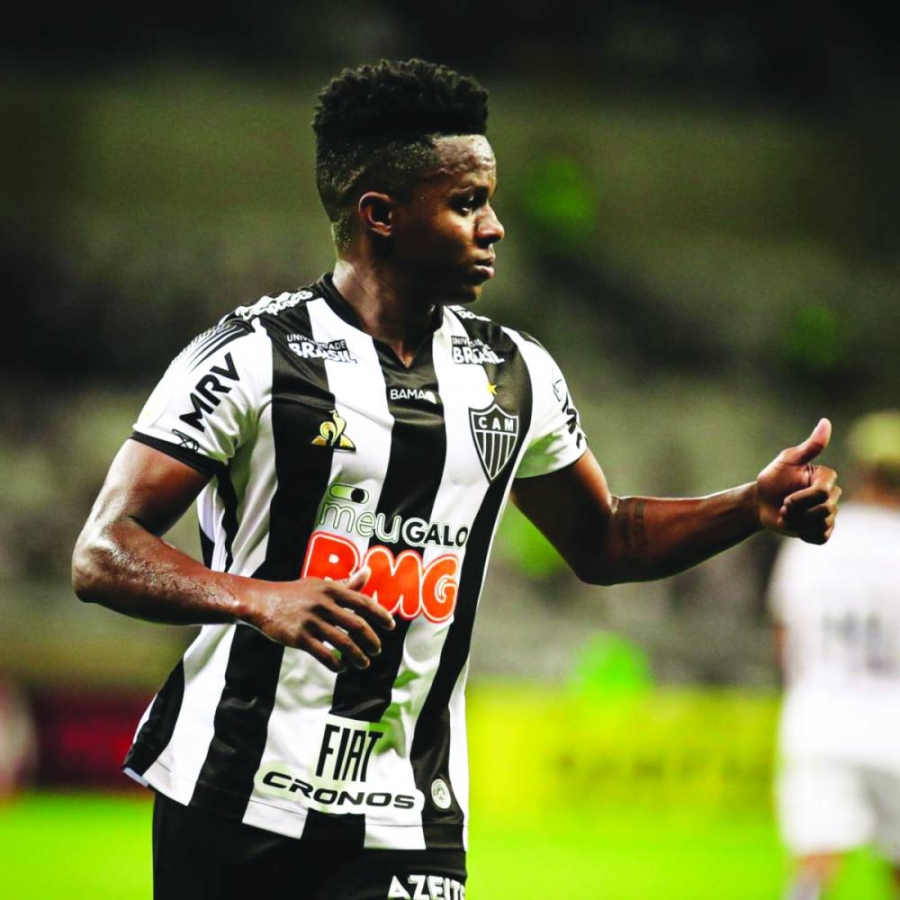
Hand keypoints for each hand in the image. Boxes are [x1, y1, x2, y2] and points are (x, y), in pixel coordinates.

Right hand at [244, 568, 394, 671]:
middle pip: (357, 625)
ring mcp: (311, 622)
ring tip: (365, 663)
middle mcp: (323, 604)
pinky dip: (337, 664)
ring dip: (358, 656)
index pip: (363, 602)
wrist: (263, 602)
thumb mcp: (321, 584)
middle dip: (371, 640)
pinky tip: (343, 667)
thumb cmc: (296, 593)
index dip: (380, 615)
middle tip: (377, 650)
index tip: (391, 627)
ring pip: (343, 643)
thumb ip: (346, 583)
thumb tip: (368, 572)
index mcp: (331, 589)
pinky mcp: (299, 638)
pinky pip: (324, 655)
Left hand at [756, 418, 840, 543]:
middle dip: (797, 512)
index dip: (801, 499)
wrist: (759, 503)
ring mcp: (829, 513)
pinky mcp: (822, 530)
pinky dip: (803, 535)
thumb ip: (809, 446)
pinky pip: (821, 538)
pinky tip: (794, 526)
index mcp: (826, 477)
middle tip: (783, 507)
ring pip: (821, 525)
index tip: (785, 499)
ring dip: (797, 523)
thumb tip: (826, 422)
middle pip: (824, 511)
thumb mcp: (786, 461)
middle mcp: (833, 495)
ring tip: (786, 516)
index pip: (823, 494)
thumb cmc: (772, 479)